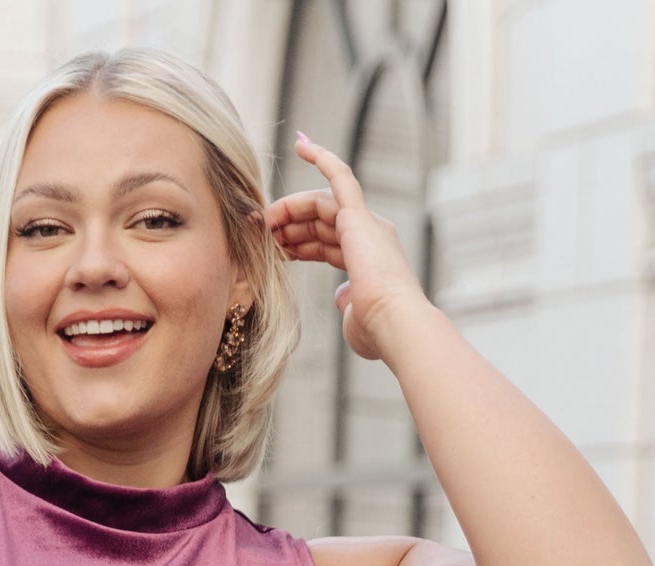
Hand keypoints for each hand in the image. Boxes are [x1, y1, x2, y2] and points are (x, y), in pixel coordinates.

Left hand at [268, 132, 426, 363]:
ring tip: (261, 219)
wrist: (396, 326)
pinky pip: (340, 177)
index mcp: (367, 260)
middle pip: (319, 222)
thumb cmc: (378, 332)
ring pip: (320, 205)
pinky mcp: (360, 217)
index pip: (326, 243)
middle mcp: (370, 236)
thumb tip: (342, 298)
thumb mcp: (354, 317)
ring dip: (289, 210)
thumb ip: (347, 304)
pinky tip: (301, 144)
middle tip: (258, 232)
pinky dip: (322, 157)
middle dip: (287, 227)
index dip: (298, 245)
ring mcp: (366, 224)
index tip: (275, 250)